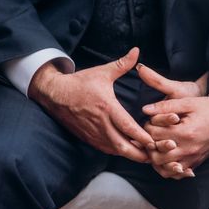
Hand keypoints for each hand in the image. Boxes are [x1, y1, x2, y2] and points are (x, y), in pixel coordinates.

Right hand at [29, 47, 153, 162]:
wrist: (54, 94)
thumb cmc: (80, 82)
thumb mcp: (102, 72)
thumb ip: (122, 64)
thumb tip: (136, 50)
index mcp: (107, 107)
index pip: (128, 127)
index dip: (142, 137)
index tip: (154, 142)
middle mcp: (101, 123)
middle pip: (123, 146)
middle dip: (139, 153)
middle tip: (154, 156)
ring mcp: (94, 133)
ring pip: (115, 150)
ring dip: (130, 154)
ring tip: (145, 157)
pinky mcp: (88, 138)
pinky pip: (106, 149)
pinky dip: (118, 152)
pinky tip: (129, 152)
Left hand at [137, 65, 208, 177]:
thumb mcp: (188, 102)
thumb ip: (165, 106)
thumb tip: (145, 110)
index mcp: (185, 132)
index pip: (154, 136)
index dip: (148, 127)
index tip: (151, 121)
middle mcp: (189, 149)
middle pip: (156, 156)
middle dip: (149, 145)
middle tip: (151, 135)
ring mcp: (193, 158)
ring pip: (166, 169)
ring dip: (157, 160)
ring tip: (156, 148)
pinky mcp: (197, 162)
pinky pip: (178, 174)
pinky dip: (169, 169)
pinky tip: (167, 159)